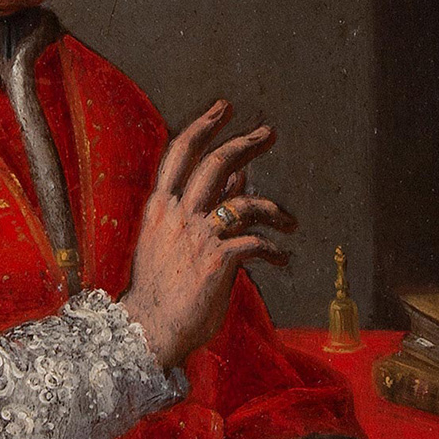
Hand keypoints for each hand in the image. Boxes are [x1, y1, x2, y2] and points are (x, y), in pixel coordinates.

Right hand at [119, 100, 295, 370]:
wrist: (148, 331)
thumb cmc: (160, 292)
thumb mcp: (173, 242)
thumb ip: (202, 207)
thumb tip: (235, 177)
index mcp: (159, 207)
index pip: (180, 152)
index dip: (203, 126)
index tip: (224, 108)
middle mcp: (177, 214)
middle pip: (216, 162)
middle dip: (246, 143)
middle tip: (270, 133)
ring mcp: (198, 236)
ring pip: (245, 202)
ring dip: (275, 209)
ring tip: (290, 222)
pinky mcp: (218, 260)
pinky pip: (256, 243)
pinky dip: (275, 250)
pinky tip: (283, 260)